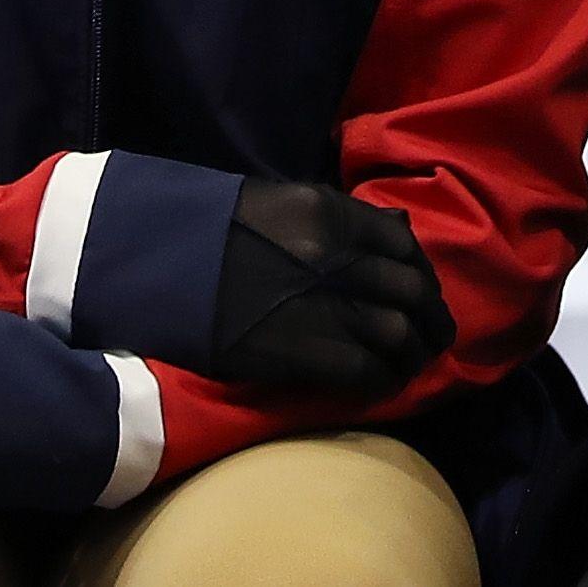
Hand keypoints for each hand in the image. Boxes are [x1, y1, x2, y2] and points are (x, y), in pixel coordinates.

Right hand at [209, 177, 456, 397]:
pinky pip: (364, 370)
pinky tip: (382, 383)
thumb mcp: (279, 203)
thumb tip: (396, 238)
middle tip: (432, 334)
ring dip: (412, 353)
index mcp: (330, 213)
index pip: (402, 243)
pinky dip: (382, 380)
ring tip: (412, 364)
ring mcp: (321, 304)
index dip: (421, 272)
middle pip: (411, 290)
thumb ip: (340, 218)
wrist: (155, 263)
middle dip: (429, 316)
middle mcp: (336, 256)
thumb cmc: (210, 230)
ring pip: (397, 333)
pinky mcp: (300, 351)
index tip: (421, 290)